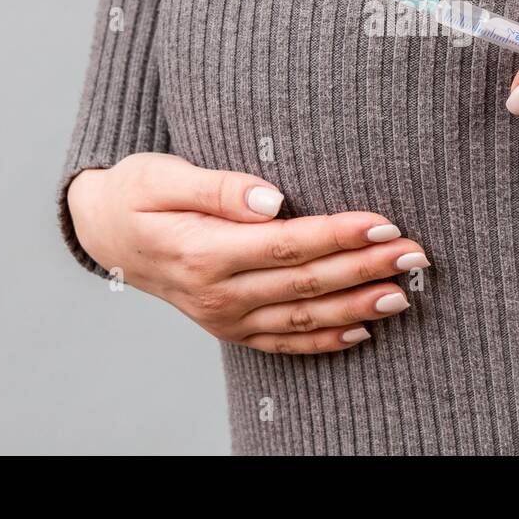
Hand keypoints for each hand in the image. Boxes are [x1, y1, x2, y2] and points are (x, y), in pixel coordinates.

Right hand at [67, 153, 428, 353]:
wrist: (104, 231)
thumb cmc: (136, 192)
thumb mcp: (162, 175)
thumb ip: (217, 186)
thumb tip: (270, 197)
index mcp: (203, 252)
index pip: (287, 244)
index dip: (339, 235)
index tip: (383, 223)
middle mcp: (217, 293)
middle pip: (305, 283)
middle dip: (365, 269)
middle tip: (415, 254)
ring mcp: (224, 318)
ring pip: (303, 318)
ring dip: (358, 307)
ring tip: (405, 294)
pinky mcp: (229, 328)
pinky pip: (284, 342)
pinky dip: (326, 340)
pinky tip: (363, 331)